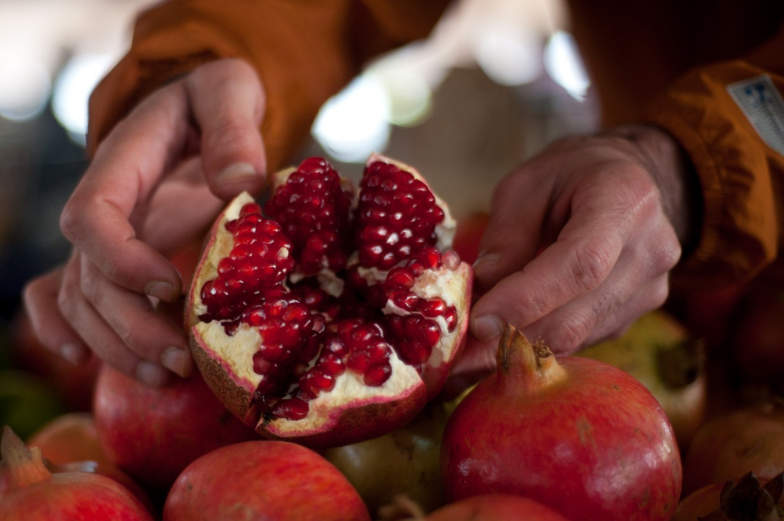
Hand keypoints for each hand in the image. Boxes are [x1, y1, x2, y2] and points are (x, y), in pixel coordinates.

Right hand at [23, 59, 266, 385]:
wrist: (201, 110)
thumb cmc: (214, 100)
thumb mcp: (229, 90)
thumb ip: (233, 126)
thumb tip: (240, 181)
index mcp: (124, 165)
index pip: (94, 217)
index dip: (121, 260)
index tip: (170, 289)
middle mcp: (107, 207)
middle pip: (90, 277)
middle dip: (129, 326)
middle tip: (181, 361)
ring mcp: (109, 236)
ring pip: (83, 300)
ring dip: (115, 345)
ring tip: (166, 377)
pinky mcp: (120, 255)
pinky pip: (67, 295)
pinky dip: (67, 329)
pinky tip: (85, 361)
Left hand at [453, 125, 697, 379]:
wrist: (627, 181)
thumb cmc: (570, 175)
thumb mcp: (527, 184)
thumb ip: (506, 234)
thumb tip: (483, 288)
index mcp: (624, 201)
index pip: (579, 265)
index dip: (526, 299)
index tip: (479, 322)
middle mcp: (649, 251)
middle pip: (576, 315)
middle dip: (510, 340)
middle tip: (457, 359)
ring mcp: (649, 290)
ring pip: (576, 337)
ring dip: (519, 350)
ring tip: (469, 354)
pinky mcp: (634, 316)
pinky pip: (580, 340)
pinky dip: (537, 346)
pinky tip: (502, 342)